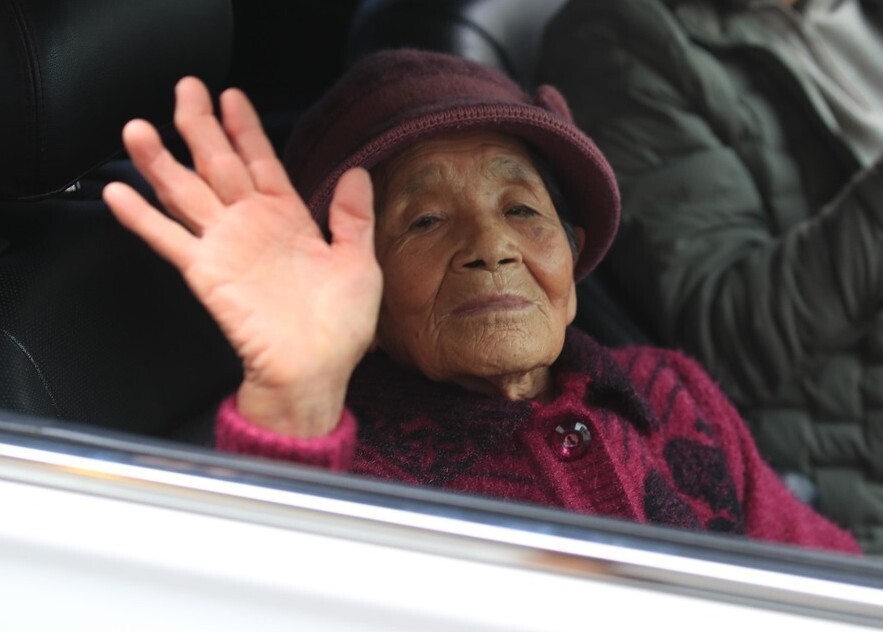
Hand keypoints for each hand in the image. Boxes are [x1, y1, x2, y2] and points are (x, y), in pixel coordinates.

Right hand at [103, 77, 381, 436]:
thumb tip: (356, 172)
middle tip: (185, 88)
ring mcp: (225, 247)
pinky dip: (142, 217)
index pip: (261, 162)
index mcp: (288, 219)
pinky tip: (118, 192)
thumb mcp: (358, 262)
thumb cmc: (341, 326)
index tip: (231, 97)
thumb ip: (352, 217)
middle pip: (219, 164)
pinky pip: (169, 239)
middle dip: (200, 126)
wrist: (314, 370)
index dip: (245, 129)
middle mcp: (252, 226)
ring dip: (161, 160)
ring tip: (138, 127)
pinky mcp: (206, 273)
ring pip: (187, 192)